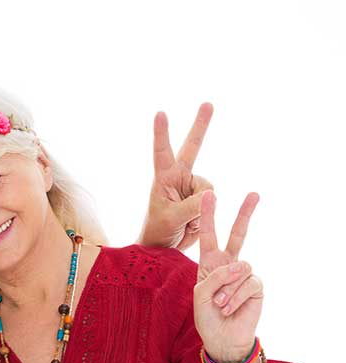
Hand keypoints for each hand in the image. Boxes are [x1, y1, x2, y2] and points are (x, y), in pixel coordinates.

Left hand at [141, 102, 213, 249]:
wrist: (165, 247)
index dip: (162, 133)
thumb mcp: (171, 219)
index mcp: (163, 178)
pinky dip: (207, 214)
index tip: (160, 113)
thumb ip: (191, 206)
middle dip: (200, 126)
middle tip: (208, 103)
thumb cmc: (159, 231)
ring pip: (210, 189)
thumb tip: (213, 192)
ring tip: (185, 220)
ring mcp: (192, 187)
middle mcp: (179, 177)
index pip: (161, 152)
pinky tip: (193, 222)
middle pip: (192, 148)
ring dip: (202, 207)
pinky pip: (215, 200)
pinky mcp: (203, 198)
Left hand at [193, 191, 263, 361]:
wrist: (221, 338)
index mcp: (209, 264)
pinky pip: (247, 283)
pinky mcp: (256, 286)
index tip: (209, 194)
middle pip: (238, 235)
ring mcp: (244, 275)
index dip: (209, 215)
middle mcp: (228, 265)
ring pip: (239, 269)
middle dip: (244, 214)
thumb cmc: (206, 316)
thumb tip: (240, 266)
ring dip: (226, 290)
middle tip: (254, 194)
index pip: (209, 235)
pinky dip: (235, 297)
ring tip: (220, 305)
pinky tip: (229, 308)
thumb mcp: (200, 294)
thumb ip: (214, 277)